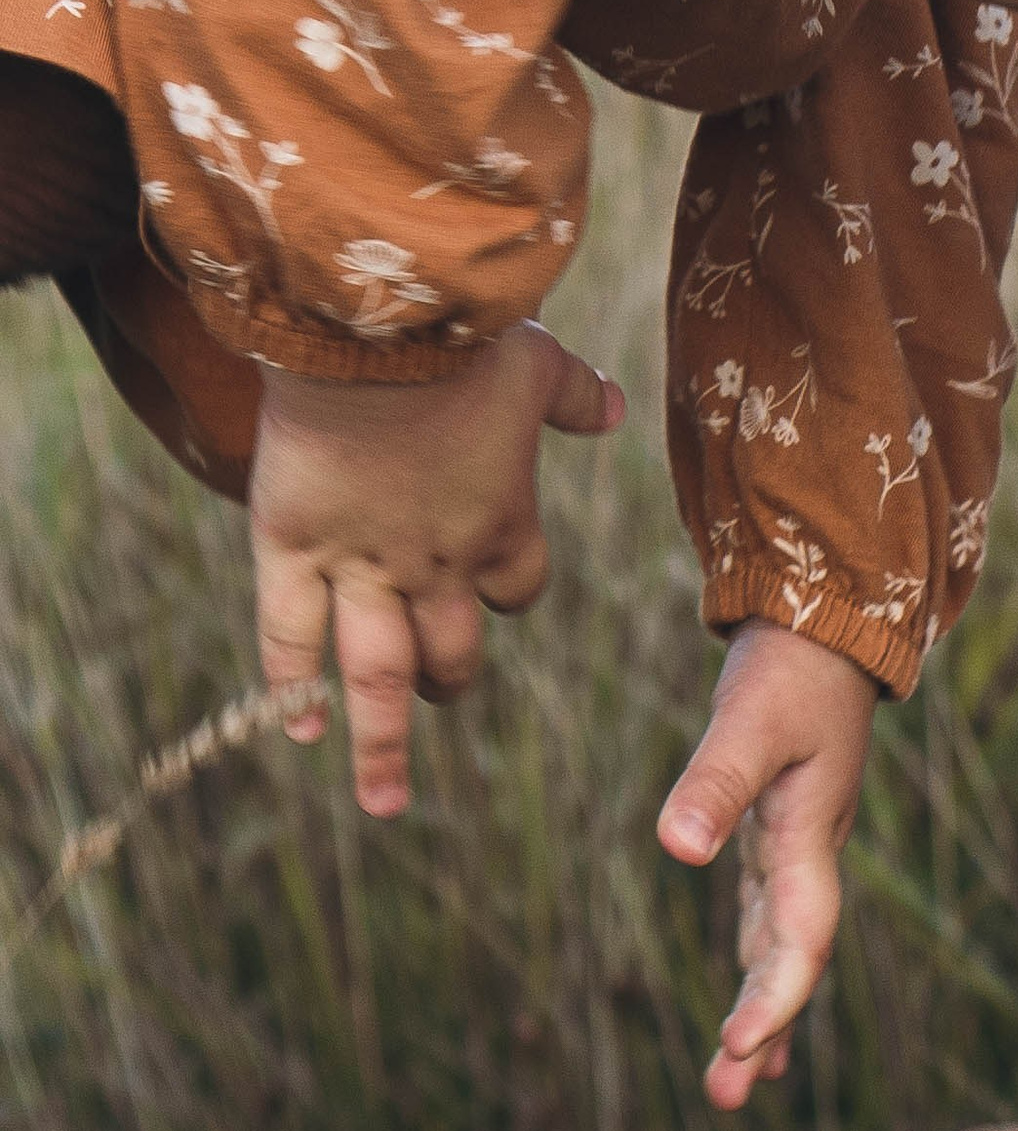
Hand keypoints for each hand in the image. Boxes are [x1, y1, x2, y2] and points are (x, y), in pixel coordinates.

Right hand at [250, 321, 623, 817]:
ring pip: (378, 672)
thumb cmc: (461, 338)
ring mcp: (365, 564)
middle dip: (450, 677)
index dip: (507, 592)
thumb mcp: (534, 359)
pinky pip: (292, 634)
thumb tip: (613, 408)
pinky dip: (293, 686)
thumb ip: (573, 394)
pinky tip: (301, 729)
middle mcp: (440, 563)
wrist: (374, 329)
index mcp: (504, 525)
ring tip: (385, 800)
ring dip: (382, 742)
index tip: (494, 589)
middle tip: (443, 692)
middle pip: (453, 648)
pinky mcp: (294, 548)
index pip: (517, 590)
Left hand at [661, 621, 879, 1106]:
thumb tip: (675, 849)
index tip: (734, 1047)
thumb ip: (714, 784)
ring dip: (762, 1012)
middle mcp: (811, 855)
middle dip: (764, 1028)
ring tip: (734, 1083)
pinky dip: (758, 969)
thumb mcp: (747, 721)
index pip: (800, 938)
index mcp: (810, 838)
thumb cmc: (791, 671)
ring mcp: (800, 849)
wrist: (829, 626)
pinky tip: (744, 1008)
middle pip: (793, 960)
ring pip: (783, 949)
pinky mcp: (781, 836)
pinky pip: (772, 922)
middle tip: (725, 1095)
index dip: (773, 998)